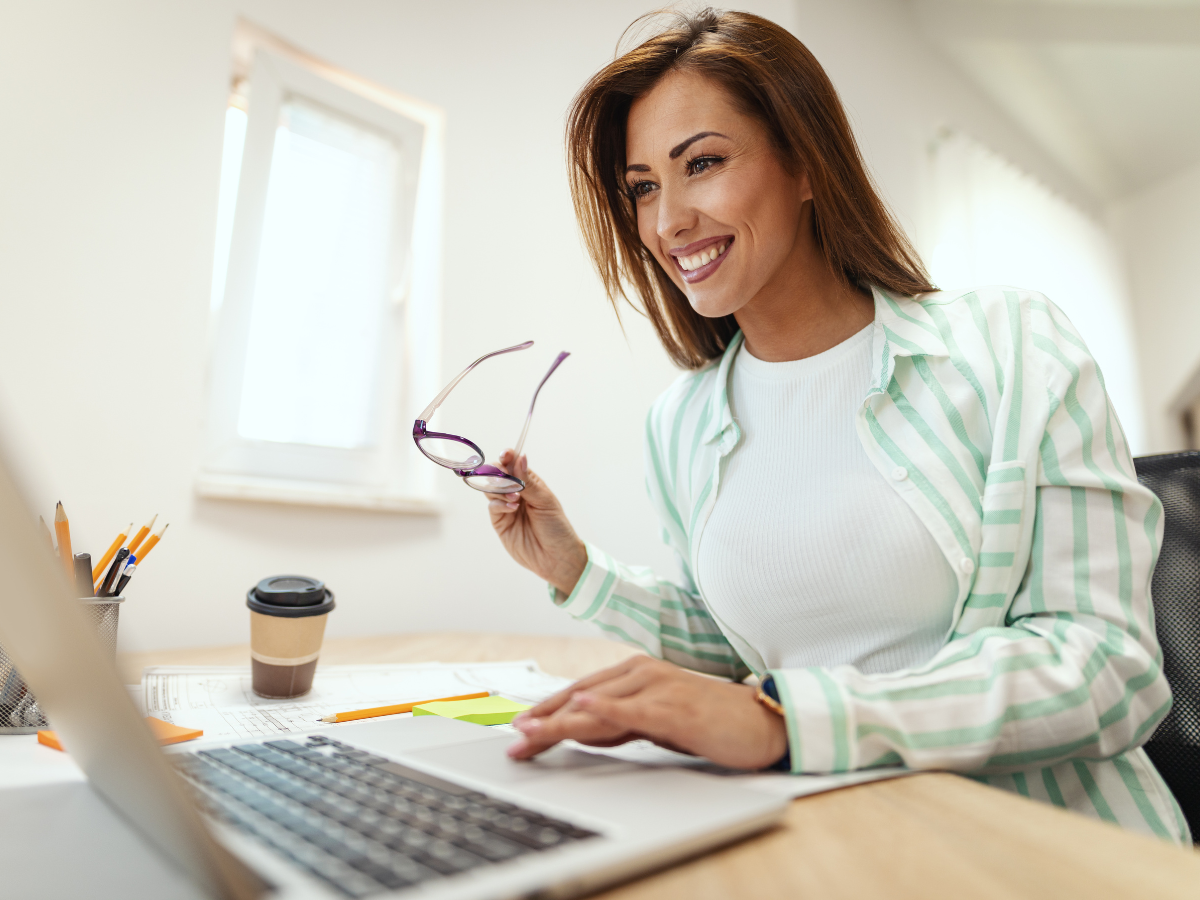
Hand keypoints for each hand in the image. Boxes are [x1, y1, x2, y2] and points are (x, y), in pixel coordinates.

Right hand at [487, 451, 587, 595]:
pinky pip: (493, 507)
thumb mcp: (545, 501)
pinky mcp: (500, 522)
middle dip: (499, 473)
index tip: (505, 455)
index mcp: (530, 483)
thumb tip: (520, 457)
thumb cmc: (557, 528)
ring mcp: (506, 507)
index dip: (508, 457)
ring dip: (500, 488)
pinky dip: (499, 504)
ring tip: (515, 497)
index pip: (514, 464)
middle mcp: (516, 493)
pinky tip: (513, 508)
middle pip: (498, 474)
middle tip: (507, 479)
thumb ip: (528, 482)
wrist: (556, 558)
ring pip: (491, 489)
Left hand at [507, 656, 788, 769]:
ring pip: (599, 704)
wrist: (761, 722)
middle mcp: (642, 672)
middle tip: (515, 740)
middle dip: (544, 719)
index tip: (520, 730)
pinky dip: (607, 708)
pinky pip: (634, 708)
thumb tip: (582, 731)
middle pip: (581, 696)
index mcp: (635, 674)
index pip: (580, 692)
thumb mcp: (654, 724)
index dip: (547, 711)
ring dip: (562, 719)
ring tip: (532, 732)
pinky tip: (583, 708)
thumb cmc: (709, 722)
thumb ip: (619, 723)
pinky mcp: (676, 707)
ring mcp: (659, 686)